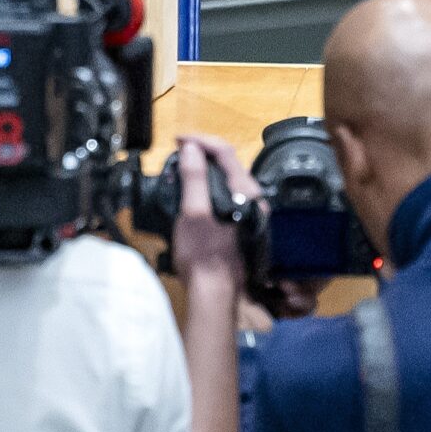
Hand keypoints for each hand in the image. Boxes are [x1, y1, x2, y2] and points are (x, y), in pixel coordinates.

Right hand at [170, 135, 257, 292]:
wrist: (215, 290)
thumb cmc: (203, 254)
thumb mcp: (193, 212)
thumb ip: (194, 179)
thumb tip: (192, 149)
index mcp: (244, 191)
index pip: (224, 150)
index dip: (200, 140)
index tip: (179, 140)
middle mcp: (252, 197)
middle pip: (227, 161)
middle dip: (202, 151)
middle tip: (179, 152)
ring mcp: (248, 209)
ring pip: (226, 176)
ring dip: (204, 168)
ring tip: (182, 167)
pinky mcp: (240, 221)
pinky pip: (225, 191)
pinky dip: (208, 184)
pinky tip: (193, 190)